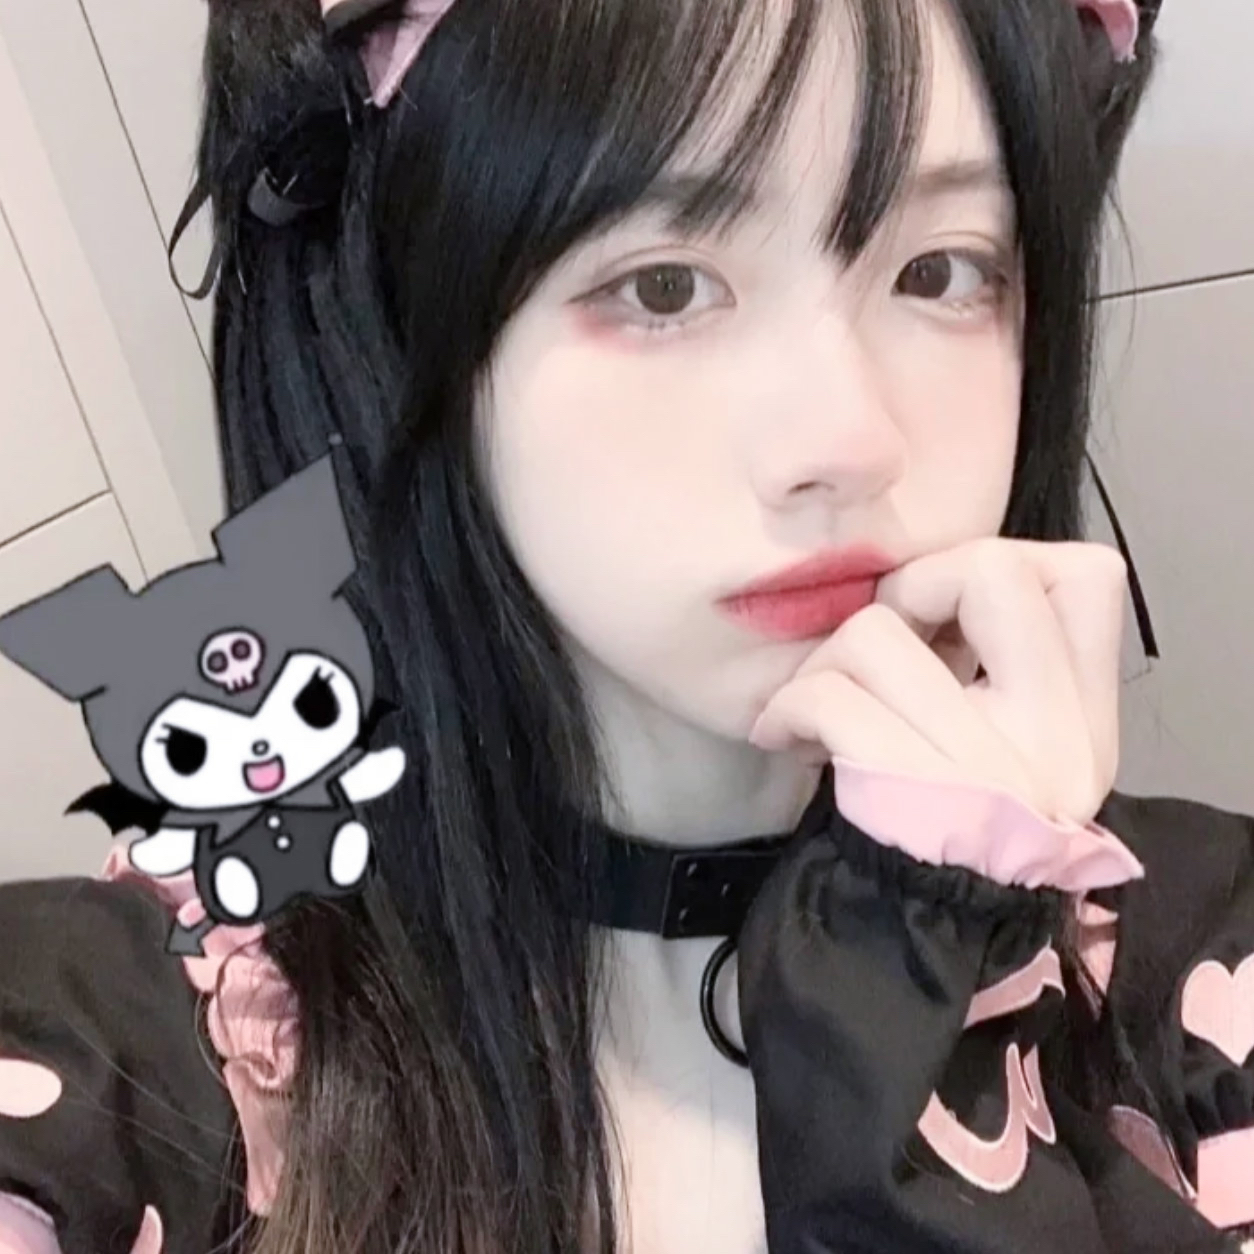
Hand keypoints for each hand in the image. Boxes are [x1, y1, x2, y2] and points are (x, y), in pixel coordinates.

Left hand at [748, 539, 1126, 826]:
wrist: (924, 936)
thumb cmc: (954, 829)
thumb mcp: (1017, 750)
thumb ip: (1003, 667)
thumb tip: (925, 581)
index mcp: (1085, 719)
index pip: (1090, 578)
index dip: (1006, 566)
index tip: (950, 613)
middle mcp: (1054, 737)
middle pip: (991, 569)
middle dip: (913, 584)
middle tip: (884, 636)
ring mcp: (985, 766)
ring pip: (878, 631)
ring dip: (827, 658)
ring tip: (818, 698)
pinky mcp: (909, 790)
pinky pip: (829, 696)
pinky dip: (787, 706)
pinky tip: (782, 733)